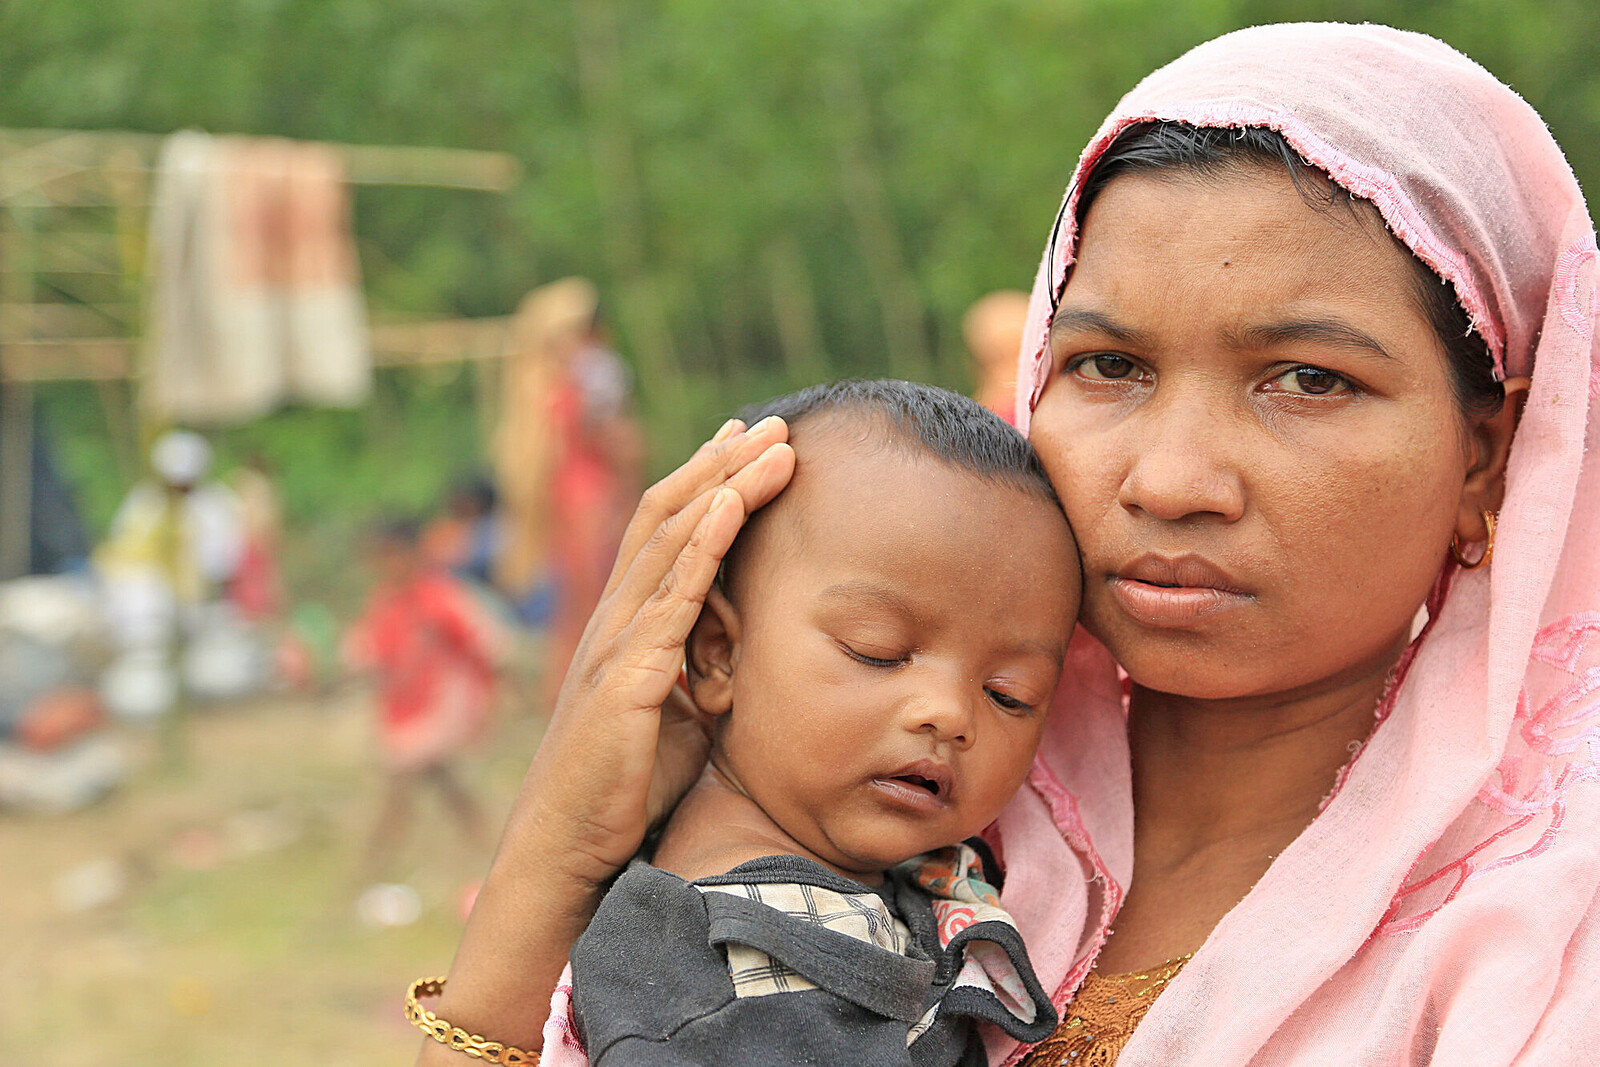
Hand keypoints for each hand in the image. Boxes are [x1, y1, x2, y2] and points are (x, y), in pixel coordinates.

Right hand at [517, 415, 794, 885]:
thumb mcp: (675, 714)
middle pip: (669, 516)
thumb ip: (697, 670)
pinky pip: (672, 597)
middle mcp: (616, 618)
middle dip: (722, 464)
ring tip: (772, 445)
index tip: (746, 445)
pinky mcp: (628, 677)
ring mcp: (618, 642)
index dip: (705, 483)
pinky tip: (733, 504)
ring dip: (726, 485)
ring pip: (674, 540)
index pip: (664, 532)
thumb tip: (740, 652)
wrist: (571, 845)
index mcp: (626, 624)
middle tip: (772, 424)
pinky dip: (703, 544)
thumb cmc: (624, 786)